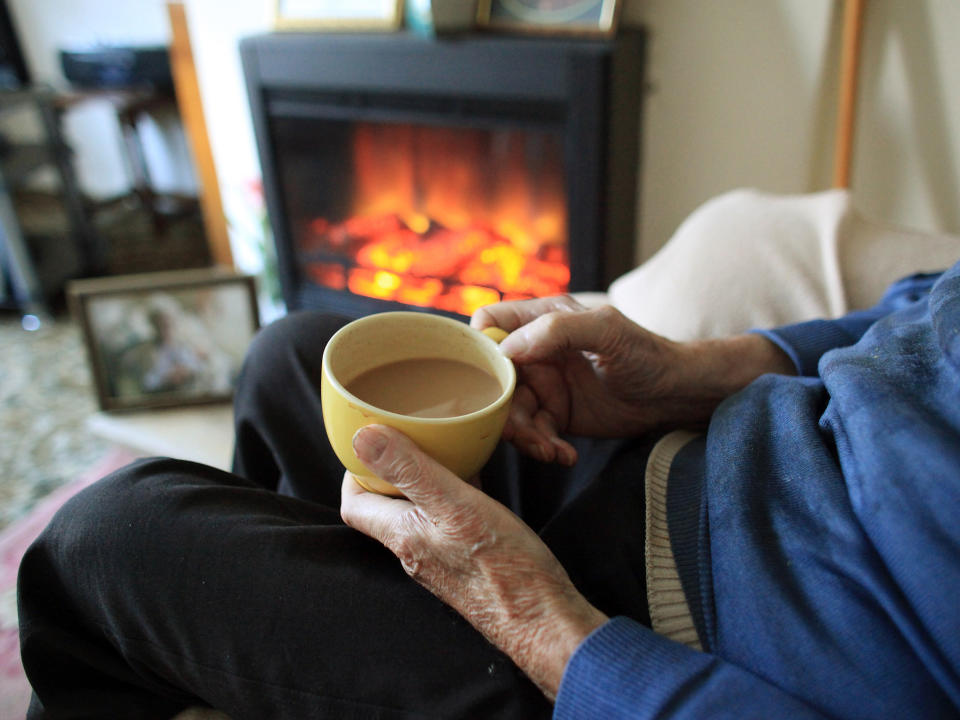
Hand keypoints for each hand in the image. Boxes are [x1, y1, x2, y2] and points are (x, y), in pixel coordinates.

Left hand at [340, 424, 607, 699]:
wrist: (543, 620)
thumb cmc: (504, 567)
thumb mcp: (455, 505)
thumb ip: (409, 471)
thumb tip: (361, 437)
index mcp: (402, 536)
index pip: (355, 504)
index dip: (354, 470)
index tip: (370, 441)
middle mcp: (415, 552)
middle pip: (384, 506)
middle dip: (389, 469)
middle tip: (405, 436)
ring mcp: (440, 561)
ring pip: (417, 513)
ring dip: (422, 480)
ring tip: (439, 449)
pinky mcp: (466, 565)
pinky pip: (446, 522)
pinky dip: (451, 495)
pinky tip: (474, 480)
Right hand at [472, 296, 794, 464]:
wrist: (675, 395)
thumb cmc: (646, 353)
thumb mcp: (606, 331)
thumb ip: (558, 330)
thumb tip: (507, 348)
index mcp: (541, 319)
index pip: (489, 324)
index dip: (479, 348)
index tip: (487, 377)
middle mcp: (536, 351)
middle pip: (494, 379)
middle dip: (503, 409)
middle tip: (524, 432)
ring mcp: (545, 385)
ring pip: (510, 412)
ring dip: (525, 437)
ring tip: (551, 451)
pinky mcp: (556, 415)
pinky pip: (533, 434)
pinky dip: (544, 448)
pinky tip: (565, 455)